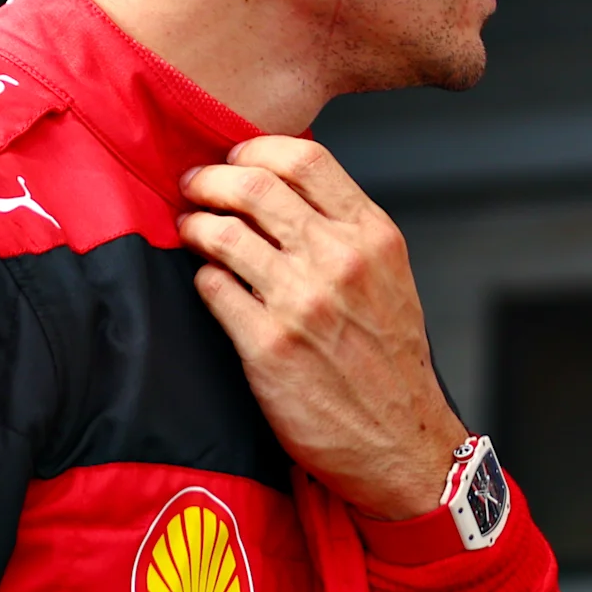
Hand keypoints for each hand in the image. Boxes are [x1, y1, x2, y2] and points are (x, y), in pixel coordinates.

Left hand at [179, 136, 467, 520]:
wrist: (400, 441)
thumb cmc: (391, 364)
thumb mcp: (390, 279)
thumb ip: (346, 232)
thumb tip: (284, 194)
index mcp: (373, 236)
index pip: (304, 158)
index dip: (255, 150)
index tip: (235, 160)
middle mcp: (339, 260)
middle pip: (254, 186)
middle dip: (211, 180)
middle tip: (195, 187)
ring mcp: (301, 302)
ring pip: (223, 232)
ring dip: (196, 224)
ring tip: (191, 230)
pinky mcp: (267, 345)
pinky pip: (212, 288)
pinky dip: (203, 278)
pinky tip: (209, 284)